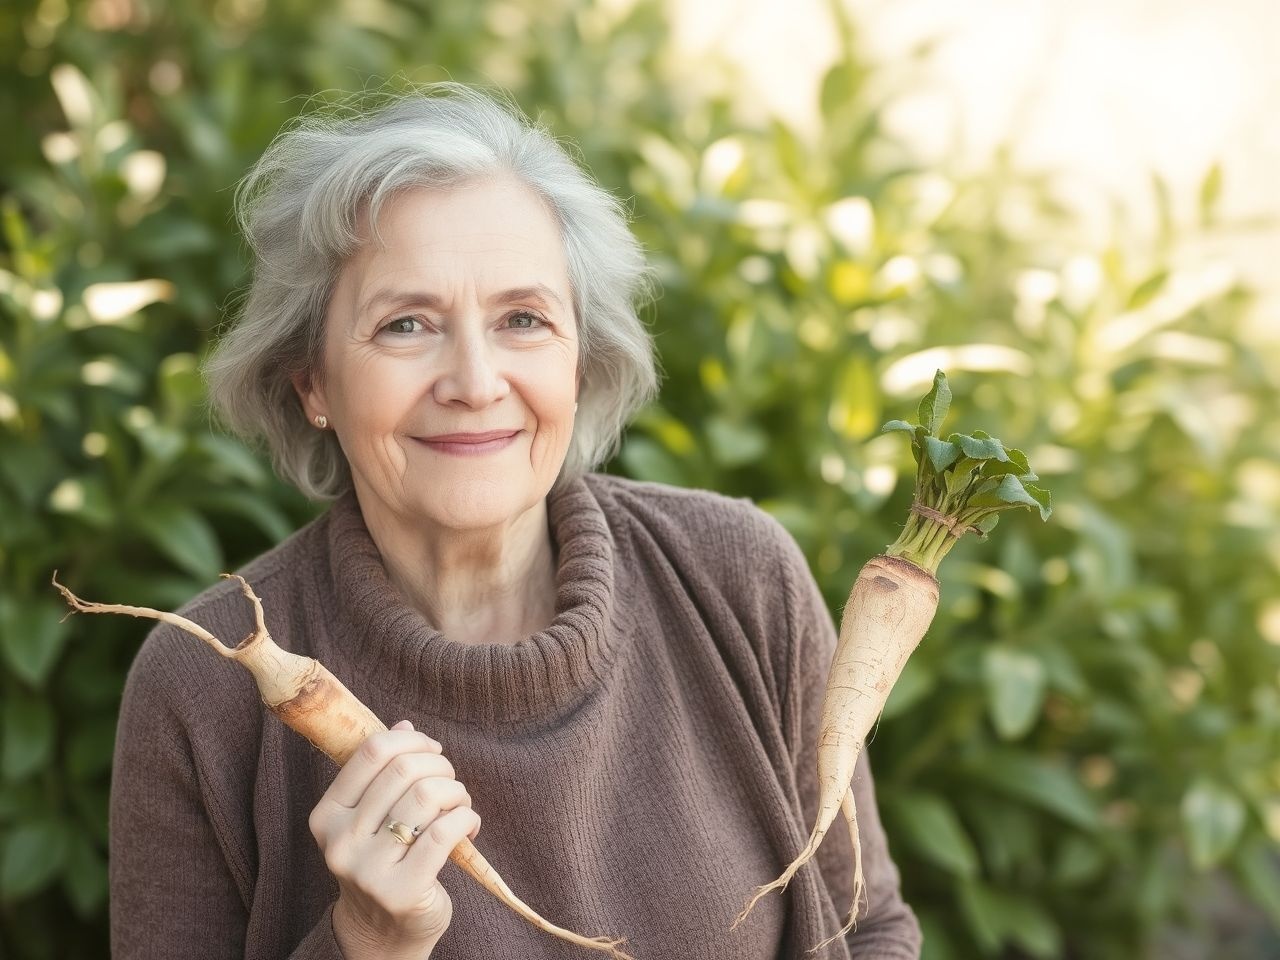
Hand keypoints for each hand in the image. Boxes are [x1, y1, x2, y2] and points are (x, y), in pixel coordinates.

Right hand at [309, 720, 480, 959]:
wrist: (383, 932)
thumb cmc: (384, 862)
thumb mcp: (372, 817)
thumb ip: (383, 773)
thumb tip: (404, 724)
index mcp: (327, 815)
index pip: (372, 752)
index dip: (411, 740)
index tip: (432, 750)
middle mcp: (340, 842)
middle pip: (404, 771)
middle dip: (440, 766)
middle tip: (451, 783)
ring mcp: (368, 870)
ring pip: (427, 797)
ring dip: (457, 792)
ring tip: (460, 806)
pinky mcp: (402, 891)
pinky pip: (445, 832)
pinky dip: (467, 818)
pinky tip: (469, 826)